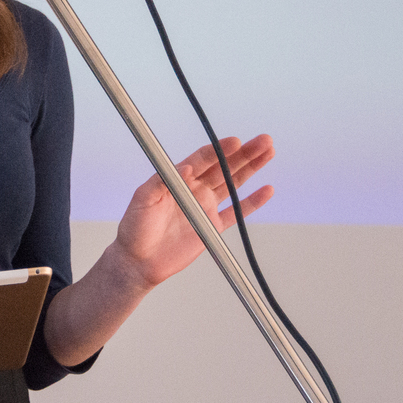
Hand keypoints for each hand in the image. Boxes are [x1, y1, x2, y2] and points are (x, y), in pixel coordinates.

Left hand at [112, 134, 275, 289]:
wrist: (138, 261)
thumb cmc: (134, 228)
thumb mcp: (143, 198)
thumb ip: (162, 181)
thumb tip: (186, 165)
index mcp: (178, 179)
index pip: (203, 159)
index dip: (220, 150)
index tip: (235, 142)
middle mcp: (194, 190)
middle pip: (224, 166)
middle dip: (244, 153)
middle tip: (263, 141)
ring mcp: (205, 207)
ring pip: (233, 184)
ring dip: (251, 168)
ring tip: (268, 152)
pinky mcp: (213, 227)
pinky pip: (237, 213)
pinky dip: (252, 202)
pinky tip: (266, 190)